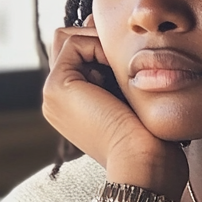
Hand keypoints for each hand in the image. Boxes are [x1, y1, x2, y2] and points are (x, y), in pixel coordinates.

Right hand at [42, 22, 187, 199]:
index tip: (131, 59)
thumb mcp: (131, 97)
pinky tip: (119, 68)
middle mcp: (57, 97)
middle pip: (69, 41)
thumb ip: (118, 72)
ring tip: (124, 64)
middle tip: (126, 55)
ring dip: (100, 40)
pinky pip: (74, 43)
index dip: (104, 44)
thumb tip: (115, 37)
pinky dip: (100, 45)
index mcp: (72, 101)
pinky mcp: (57, 87)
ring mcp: (52, 93)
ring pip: (68, 38)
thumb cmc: (149, 137)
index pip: (79, 51)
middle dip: (98, 37)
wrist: (142, 164)